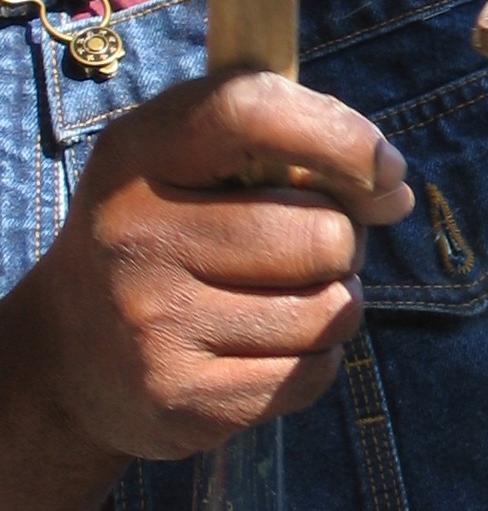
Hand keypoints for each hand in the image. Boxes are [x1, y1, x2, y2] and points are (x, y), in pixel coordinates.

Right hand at [11, 72, 413, 462]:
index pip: (250, 112)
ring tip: (279, 299)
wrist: (70, 351)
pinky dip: (313, 361)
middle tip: (297, 253)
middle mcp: (137, 233)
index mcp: (141, 152)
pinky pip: (313, 373)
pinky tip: (264, 348)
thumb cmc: (172, 234)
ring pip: (330, 311)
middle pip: (324, 234)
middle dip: (342, 245)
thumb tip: (393, 190)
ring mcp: (153, 322)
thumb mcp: (196, 164)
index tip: (387, 169)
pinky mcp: (180, 398)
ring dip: (333, 306)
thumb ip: (294, 149)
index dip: (341, 136)